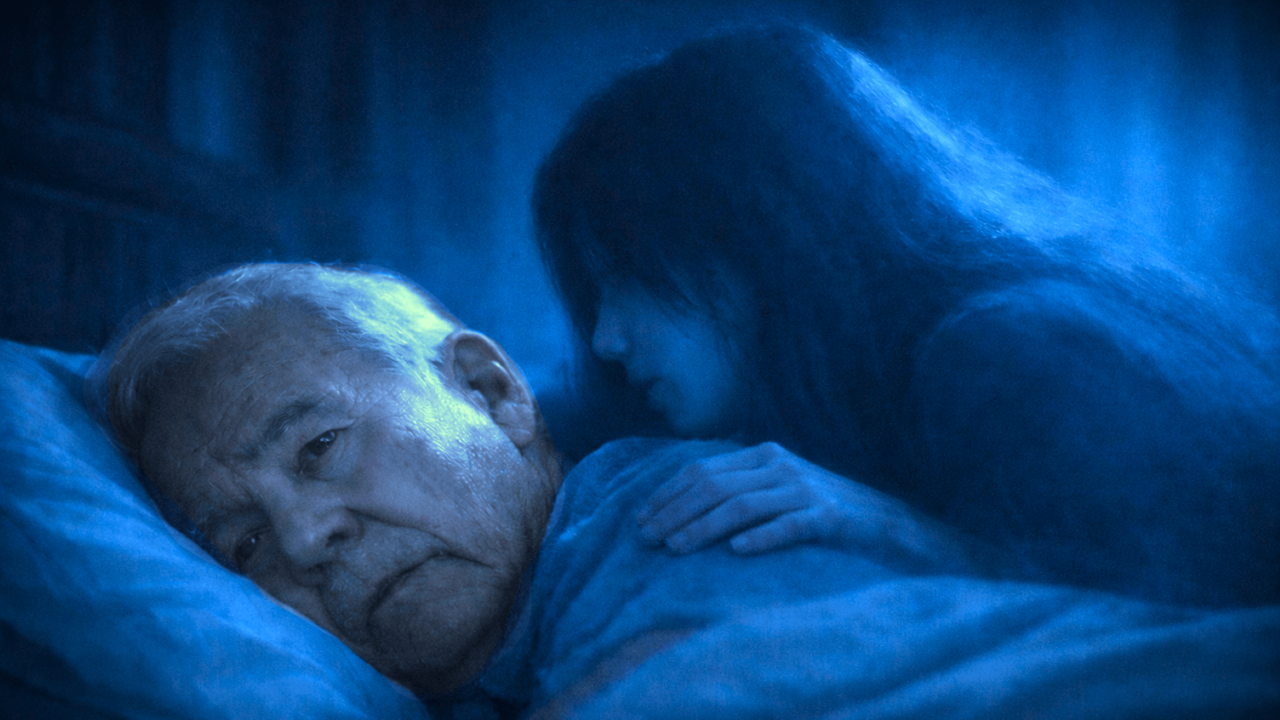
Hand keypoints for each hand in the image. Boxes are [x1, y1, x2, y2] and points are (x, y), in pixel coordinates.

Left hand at [637, 442, 866, 553]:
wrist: (884, 522)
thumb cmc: (819, 511)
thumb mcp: (776, 491)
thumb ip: (737, 490)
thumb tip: (678, 511)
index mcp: (763, 456)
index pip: (702, 471)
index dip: (667, 494)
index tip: (639, 519)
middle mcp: (781, 466)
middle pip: (715, 486)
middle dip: (674, 512)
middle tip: (646, 539)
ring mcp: (806, 489)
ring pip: (742, 505)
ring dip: (703, 526)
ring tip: (675, 548)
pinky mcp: (830, 517)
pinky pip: (789, 526)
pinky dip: (762, 537)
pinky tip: (737, 551)